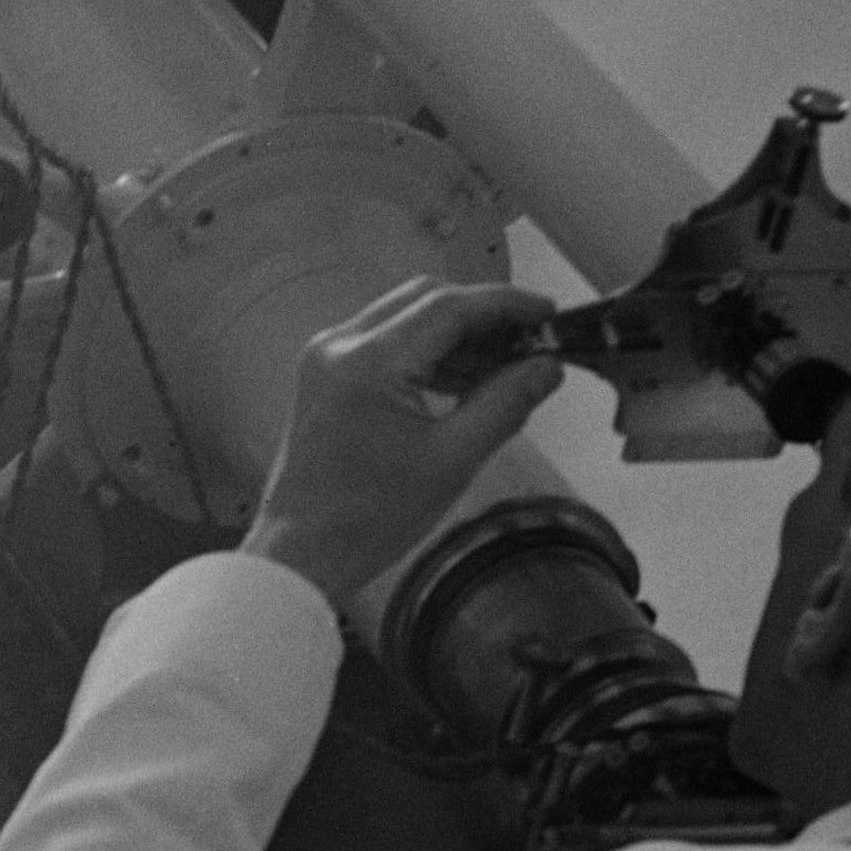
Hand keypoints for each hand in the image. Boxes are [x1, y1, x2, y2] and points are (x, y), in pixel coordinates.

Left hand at [242, 278, 561, 614]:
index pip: (447, 306)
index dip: (505, 304)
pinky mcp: (328, 375)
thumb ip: (504, 404)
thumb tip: (545, 367)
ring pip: (407, 319)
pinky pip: (388, 344)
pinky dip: (429, 355)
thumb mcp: (452, 460)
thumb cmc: (367, 517)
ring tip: (508, 367)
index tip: (545, 312)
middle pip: (425, 300)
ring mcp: (328, 357)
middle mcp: (339, 345)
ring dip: (458, 336)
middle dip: (483, 316)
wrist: (305, 550)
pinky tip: (467, 381)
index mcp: (366, 361)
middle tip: (532, 340)